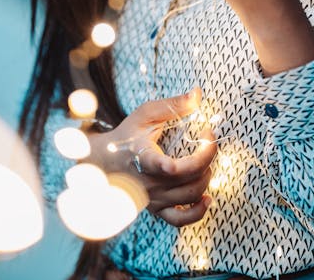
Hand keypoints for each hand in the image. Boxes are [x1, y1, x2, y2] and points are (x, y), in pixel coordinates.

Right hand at [87, 88, 216, 226]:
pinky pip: (180, 220)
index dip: (193, 158)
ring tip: (206, 159)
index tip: (206, 134)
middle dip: (208, 157)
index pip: (169, 167)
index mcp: (144, 158)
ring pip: (191, 195)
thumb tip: (198, 94)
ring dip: (207, 175)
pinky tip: (207, 197)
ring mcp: (153, 200)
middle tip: (209, 140)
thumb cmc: (127, 135)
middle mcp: (149, 183)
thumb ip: (173, 105)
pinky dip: (198, 212)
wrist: (103, 162)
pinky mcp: (155, 210)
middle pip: (190, 178)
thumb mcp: (145, 114)